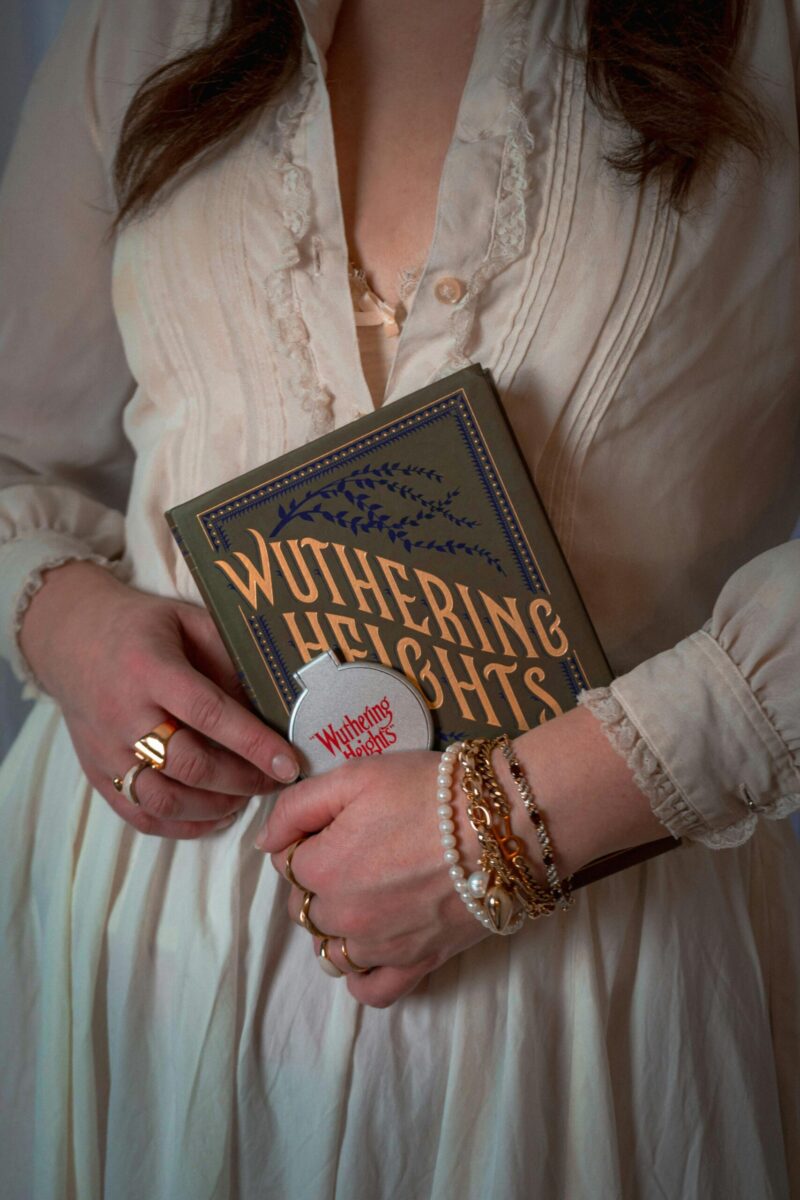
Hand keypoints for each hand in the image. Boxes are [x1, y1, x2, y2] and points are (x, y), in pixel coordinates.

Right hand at [19, 560, 299, 836]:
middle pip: (189, 764)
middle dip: (243, 780)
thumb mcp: (188, 620)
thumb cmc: (142, 627)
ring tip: (246, 796)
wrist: (70, 638)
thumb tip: (272, 704)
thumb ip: (227, 657)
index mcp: (149, 668)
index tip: (289, 763)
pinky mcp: (97, 772)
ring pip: (165, 799)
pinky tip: (215, 815)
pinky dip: (182, 826)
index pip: (208, 712)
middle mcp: (123, 714)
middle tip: (276, 781)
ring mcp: (106, 749)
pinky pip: (140, 814)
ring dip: (216, 807)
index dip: (253, 742)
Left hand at [256, 708, 671, 1007]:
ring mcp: (380, 948)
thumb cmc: (429, 790)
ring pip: (331, 950)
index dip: (307, 840)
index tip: (337, 823)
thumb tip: (265, 844)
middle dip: (320, 882)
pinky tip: (374, 945)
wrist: (506, 823)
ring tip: (372, 893)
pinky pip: (370, 991)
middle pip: (305, 908)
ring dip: (338, 926)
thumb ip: (296, 807)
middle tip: (361, 849)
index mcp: (320, 869)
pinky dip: (363, 974)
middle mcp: (343, 918)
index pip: (285, 864)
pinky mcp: (418, 965)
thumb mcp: (355, 776)